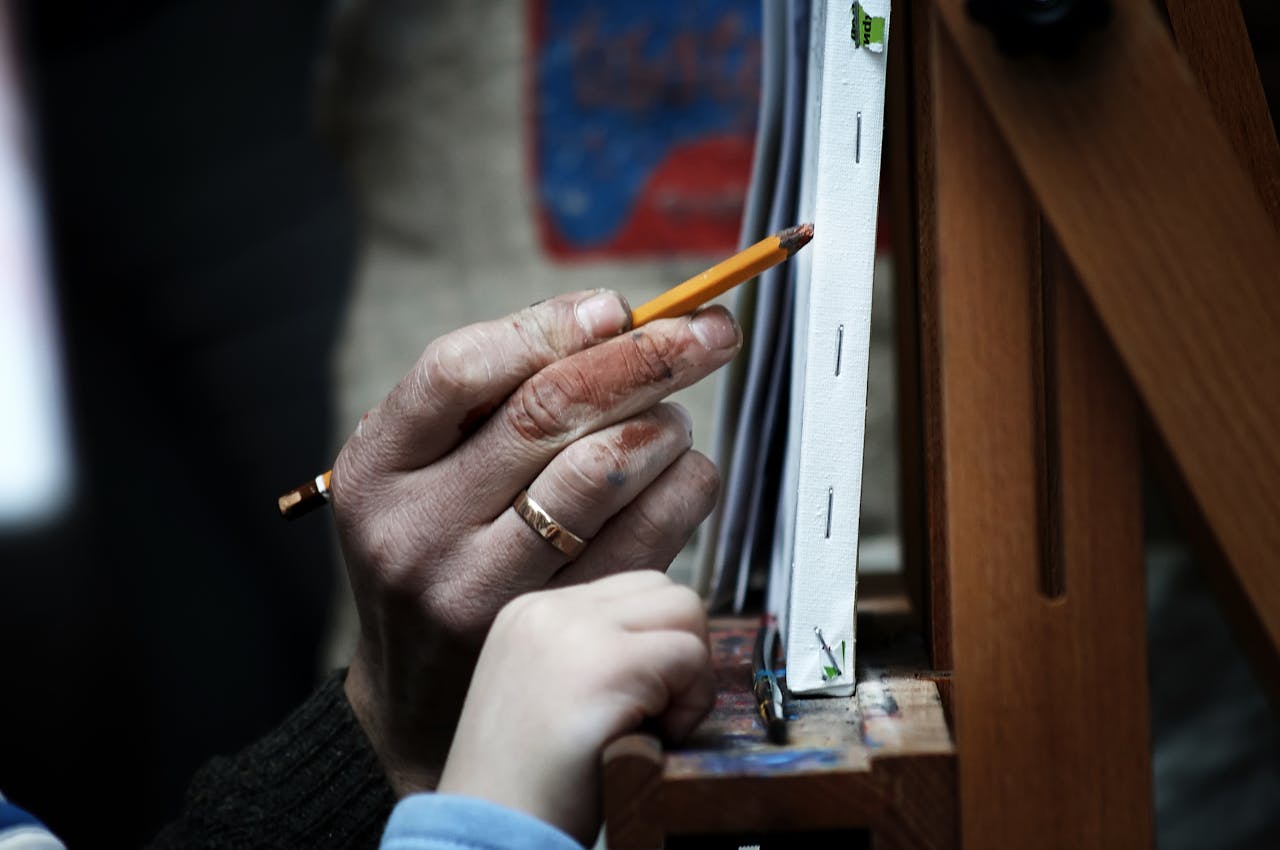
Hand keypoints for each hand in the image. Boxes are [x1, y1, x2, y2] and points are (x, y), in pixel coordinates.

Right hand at [332, 289, 738, 792]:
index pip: (458, 370)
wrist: (418, 697)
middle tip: (707, 333)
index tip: (616, 308)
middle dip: (645, 357)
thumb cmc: (435, 550)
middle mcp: (418, 529)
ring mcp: (480, 589)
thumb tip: (611, 320)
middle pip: (547, 413)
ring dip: (666, 425)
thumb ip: (488, 401)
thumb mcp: (418, 471)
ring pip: (602, 472)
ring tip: (678, 417)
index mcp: (376, 469)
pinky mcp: (550, 631)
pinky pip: (644, 539)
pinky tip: (685, 475)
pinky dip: (685, 490)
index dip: (549, 327)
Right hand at [437, 571, 714, 844]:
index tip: (637, 700)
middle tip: (654, 714)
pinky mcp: (607, 663)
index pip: (631, 589)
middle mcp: (548, 607)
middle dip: (680, 650)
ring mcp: (575, 629)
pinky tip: (650, 741)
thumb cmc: (524, 786)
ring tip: (651, 725)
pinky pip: (690, 656)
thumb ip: (593, 652)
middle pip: (665, 589)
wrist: (487, 834)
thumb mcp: (546, 691)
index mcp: (530, 612)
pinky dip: (690, 705)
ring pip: (685, 610)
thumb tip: (668, 641)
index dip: (655, 643)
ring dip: (688, 673)